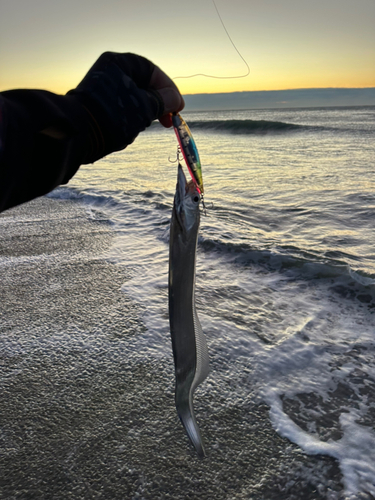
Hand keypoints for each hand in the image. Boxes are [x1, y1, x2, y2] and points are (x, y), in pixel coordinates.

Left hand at [68, 52, 184, 159]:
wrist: (78, 134)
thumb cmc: (113, 115)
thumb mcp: (144, 107)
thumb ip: (163, 101)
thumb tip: (176, 99)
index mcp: (119, 63)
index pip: (152, 71)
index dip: (169, 89)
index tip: (179, 107)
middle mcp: (109, 71)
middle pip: (143, 85)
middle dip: (157, 104)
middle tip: (168, 121)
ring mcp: (102, 89)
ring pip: (133, 99)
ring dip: (144, 113)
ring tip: (146, 126)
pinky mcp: (98, 106)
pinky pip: (121, 108)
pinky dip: (130, 118)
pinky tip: (130, 130)